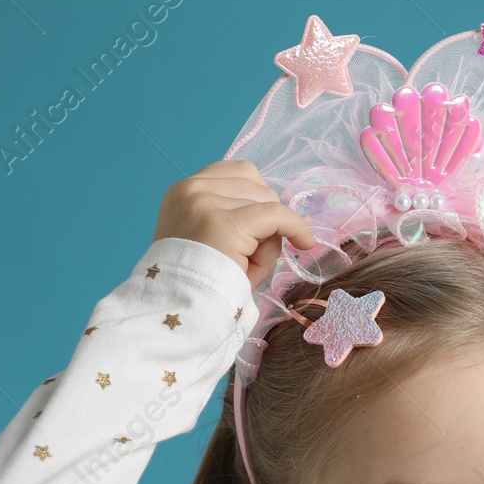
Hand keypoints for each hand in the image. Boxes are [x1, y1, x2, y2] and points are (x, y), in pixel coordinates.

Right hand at [152, 159, 316, 289]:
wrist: (179, 311)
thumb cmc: (199, 284)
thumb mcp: (215, 240)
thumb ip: (240, 217)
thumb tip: (286, 217)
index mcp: (183, 192)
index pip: (237, 172)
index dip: (259, 195)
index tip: (266, 222)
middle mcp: (191, 190)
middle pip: (256, 185)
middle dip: (263, 218)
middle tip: (248, 256)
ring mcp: (206, 203)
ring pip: (267, 202)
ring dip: (269, 234)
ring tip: (248, 265)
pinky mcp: (227, 224)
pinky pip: (278, 215)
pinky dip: (296, 227)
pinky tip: (305, 243)